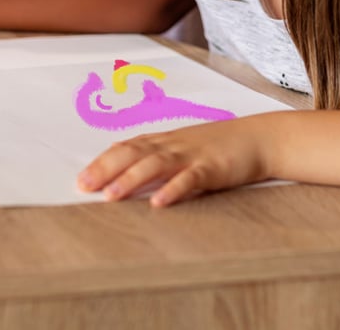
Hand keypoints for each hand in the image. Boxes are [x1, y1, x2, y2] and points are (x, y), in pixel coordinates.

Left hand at [77, 116, 268, 206]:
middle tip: (83, 186)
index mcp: (164, 141)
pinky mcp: (213, 168)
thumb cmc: (219, 146)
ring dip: (131, 179)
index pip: (126, 148)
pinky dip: (173, 190)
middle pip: (133, 153)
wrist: (259, 137)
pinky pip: (190, 179)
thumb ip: (157, 156)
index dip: (103, 162)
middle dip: (106, 169)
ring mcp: (192, 155)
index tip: (81, 179)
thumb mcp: (184, 148)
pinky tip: (158, 202)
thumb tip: (125, 167)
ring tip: (110, 196)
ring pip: (155, 164)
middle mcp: (172, 145)